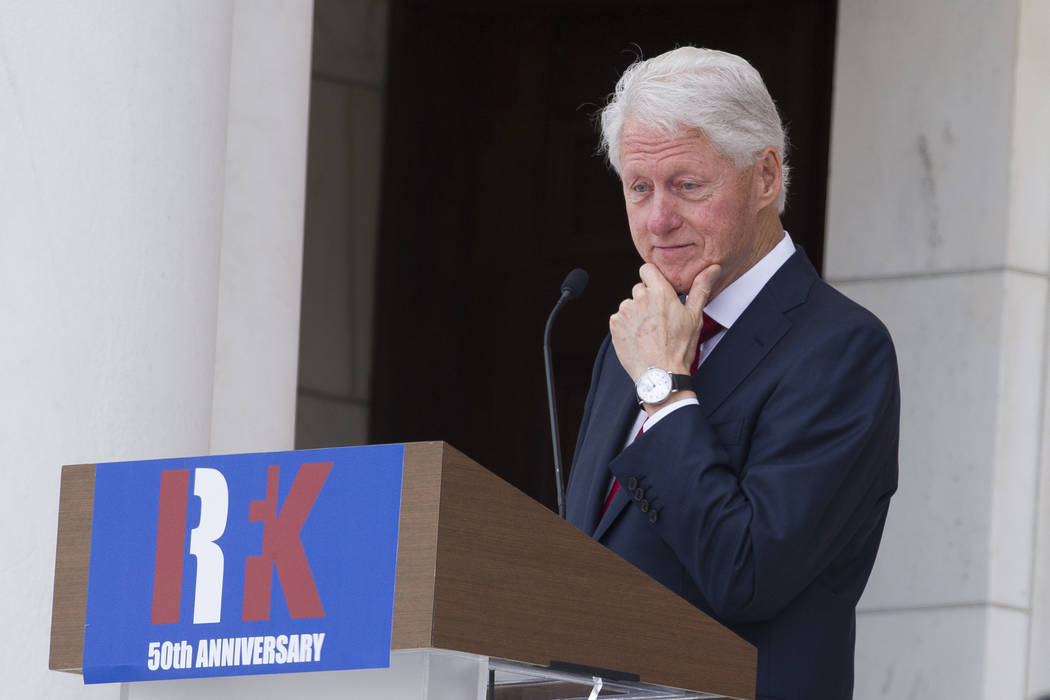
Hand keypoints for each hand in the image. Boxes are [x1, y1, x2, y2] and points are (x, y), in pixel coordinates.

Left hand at [609, 263, 721, 382]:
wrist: (660, 374)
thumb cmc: (680, 347)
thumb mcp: (694, 316)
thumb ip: (700, 288)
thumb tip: (713, 268)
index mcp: (660, 292)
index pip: (647, 269)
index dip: (653, 279)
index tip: (659, 291)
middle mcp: (639, 297)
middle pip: (639, 289)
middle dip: (647, 299)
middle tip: (659, 319)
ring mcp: (625, 311)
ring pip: (629, 304)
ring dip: (636, 313)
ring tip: (649, 332)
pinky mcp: (615, 325)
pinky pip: (619, 318)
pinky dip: (626, 326)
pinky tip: (639, 338)